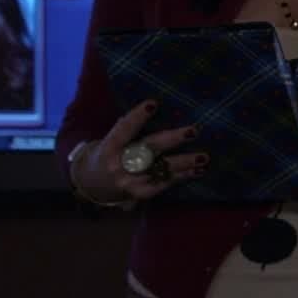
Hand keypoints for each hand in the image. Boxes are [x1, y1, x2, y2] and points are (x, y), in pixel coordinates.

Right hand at [69, 100, 203, 202]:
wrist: (94, 185)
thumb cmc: (108, 155)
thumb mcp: (110, 140)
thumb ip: (126, 128)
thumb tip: (151, 107)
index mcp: (109, 147)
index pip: (124, 129)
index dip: (137, 116)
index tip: (153, 103)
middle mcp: (119, 165)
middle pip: (148, 149)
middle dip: (172, 139)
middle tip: (193, 131)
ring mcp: (130, 181)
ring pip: (161, 169)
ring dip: (184, 163)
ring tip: (203, 157)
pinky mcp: (140, 193)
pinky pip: (164, 184)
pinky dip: (182, 176)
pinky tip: (198, 170)